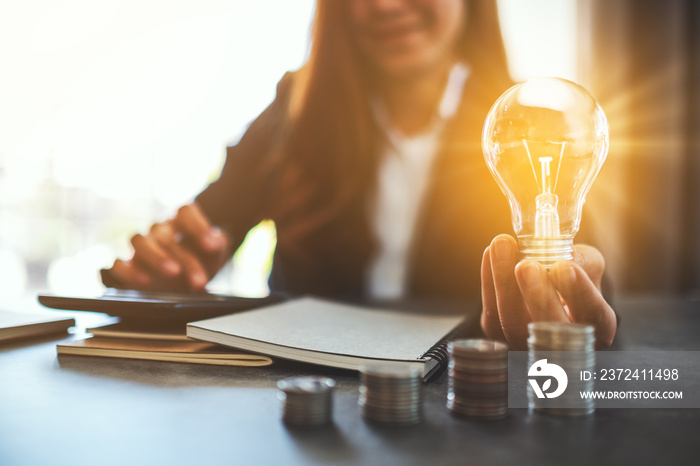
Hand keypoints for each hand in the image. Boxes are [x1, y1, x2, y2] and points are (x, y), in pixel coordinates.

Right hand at [107, 203, 230, 291]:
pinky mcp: (129, 266)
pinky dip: (129, 271)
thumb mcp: (217, 252)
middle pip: (166, 235)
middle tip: (199, 280)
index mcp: (182, 220)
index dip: (198, 226)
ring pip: (139, 241)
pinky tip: (144, 282)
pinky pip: (119, 264)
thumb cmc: (204, 260)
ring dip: (156, 258)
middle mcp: (160, 229)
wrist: (190, 281)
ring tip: (173, 273)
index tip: (211, 246)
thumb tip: (214, 242)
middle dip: (185, 260)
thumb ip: (219, 242)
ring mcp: (142, 246)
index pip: (185, 211)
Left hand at [480, 234, 616, 349]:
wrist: (545, 287)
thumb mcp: (587, 266)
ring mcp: (528, 345)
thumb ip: (583, 261)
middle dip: (536, 295)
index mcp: (596, 328)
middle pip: (549, 328)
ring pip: (513, 324)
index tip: (564, 266)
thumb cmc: (571, 278)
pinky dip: (489, 283)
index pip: (594, 315)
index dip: (579, 293)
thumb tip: (565, 257)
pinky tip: (490, 254)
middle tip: (526, 265)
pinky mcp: (499, 337)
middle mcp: (564, 343)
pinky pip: (492, 316)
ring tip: (502, 247)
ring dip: (504, 284)